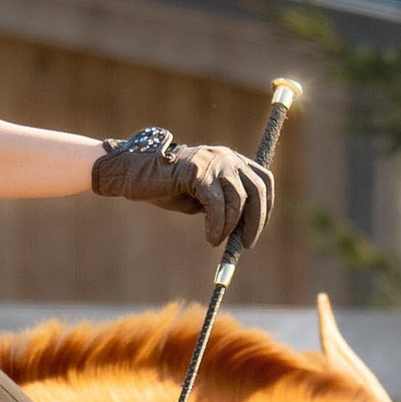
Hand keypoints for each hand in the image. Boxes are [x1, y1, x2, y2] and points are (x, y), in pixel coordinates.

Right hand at [91, 126, 274, 252]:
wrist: (134, 172)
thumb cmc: (167, 186)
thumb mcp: (203, 196)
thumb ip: (223, 205)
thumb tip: (242, 230)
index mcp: (231, 159)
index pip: (264, 181)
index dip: (265, 208)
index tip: (254, 232)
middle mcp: (227, 156)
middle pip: (257, 190)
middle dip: (255, 221)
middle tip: (245, 245)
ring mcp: (212, 162)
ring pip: (238, 199)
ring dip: (230, 227)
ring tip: (217, 240)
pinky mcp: (197, 172)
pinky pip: (217, 204)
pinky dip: (217, 225)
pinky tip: (211, 237)